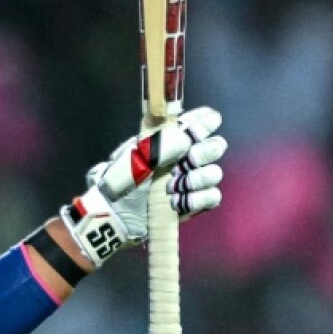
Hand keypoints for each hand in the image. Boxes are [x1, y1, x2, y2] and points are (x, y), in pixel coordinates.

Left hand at [62, 107, 225, 267]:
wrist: (117, 213)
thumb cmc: (122, 179)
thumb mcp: (137, 156)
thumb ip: (163, 143)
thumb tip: (187, 136)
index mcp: (170, 139)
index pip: (196, 123)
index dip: (206, 120)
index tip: (207, 124)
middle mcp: (185, 157)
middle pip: (216, 145)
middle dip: (207, 150)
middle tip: (191, 158)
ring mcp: (192, 180)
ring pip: (215, 172)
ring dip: (199, 178)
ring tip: (173, 186)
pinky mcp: (195, 203)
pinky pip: (212, 196)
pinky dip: (198, 198)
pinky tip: (178, 201)